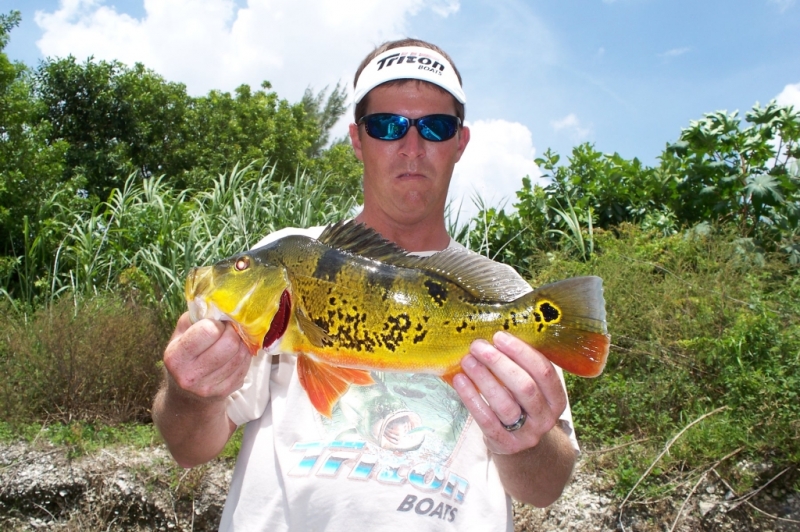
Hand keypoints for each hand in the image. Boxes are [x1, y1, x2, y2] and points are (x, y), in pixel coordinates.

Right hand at [163, 312, 251, 401]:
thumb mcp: (181, 333)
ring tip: (234, 339)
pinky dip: (244, 356)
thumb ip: (197, 316)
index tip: (217, 323)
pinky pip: (245, 367)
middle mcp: (190, 376)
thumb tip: (221, 304)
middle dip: (233, 331)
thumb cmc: (185, 355)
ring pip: (240, 355)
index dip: (218, 323)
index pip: (208, 330)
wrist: (186, 395)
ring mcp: (208, 387)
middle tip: (230, 329)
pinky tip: (236, 353)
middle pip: (229, 344)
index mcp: (175, 356)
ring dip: (242, 343)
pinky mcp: (224, 392)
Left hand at [451, 331, 566, 454]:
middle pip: (524, 387)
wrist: (522, 447)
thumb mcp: (533, 390)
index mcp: (556, 399)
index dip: (522, 352)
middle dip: (500, 363)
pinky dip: (472, 398)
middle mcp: (545, 418)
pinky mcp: (504, 443)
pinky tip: (460, 380)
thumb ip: (523, 368)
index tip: (499, 337)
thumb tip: (496, 336)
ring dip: (484, 378)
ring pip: (505, 403)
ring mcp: (526, 433)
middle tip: (478, 346)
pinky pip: (486, 420)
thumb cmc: (523, 406)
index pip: (544, 371)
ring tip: (467, 360)